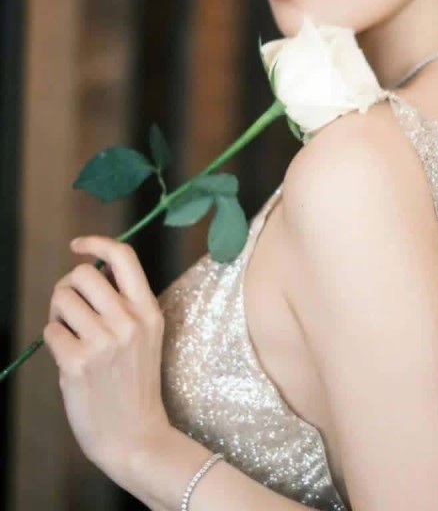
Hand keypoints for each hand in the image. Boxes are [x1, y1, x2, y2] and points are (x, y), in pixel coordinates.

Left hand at [43, 236, 170, 482]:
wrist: (134, 434)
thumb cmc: (135, 382)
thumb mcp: (147, 334)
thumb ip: (125, 302)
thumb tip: (92, 271)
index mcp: (148, 309)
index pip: (123, 256)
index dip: (96, 242)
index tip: (78, 245)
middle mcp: (128, 320)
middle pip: (83, 274)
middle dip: (69, 286)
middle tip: (71, 307)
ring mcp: (102, 342)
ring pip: (62, 299)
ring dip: (58, 313)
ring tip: (70, 333)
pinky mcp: (76, 363)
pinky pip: (50, 331)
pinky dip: (53, 340)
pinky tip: (68, 357)